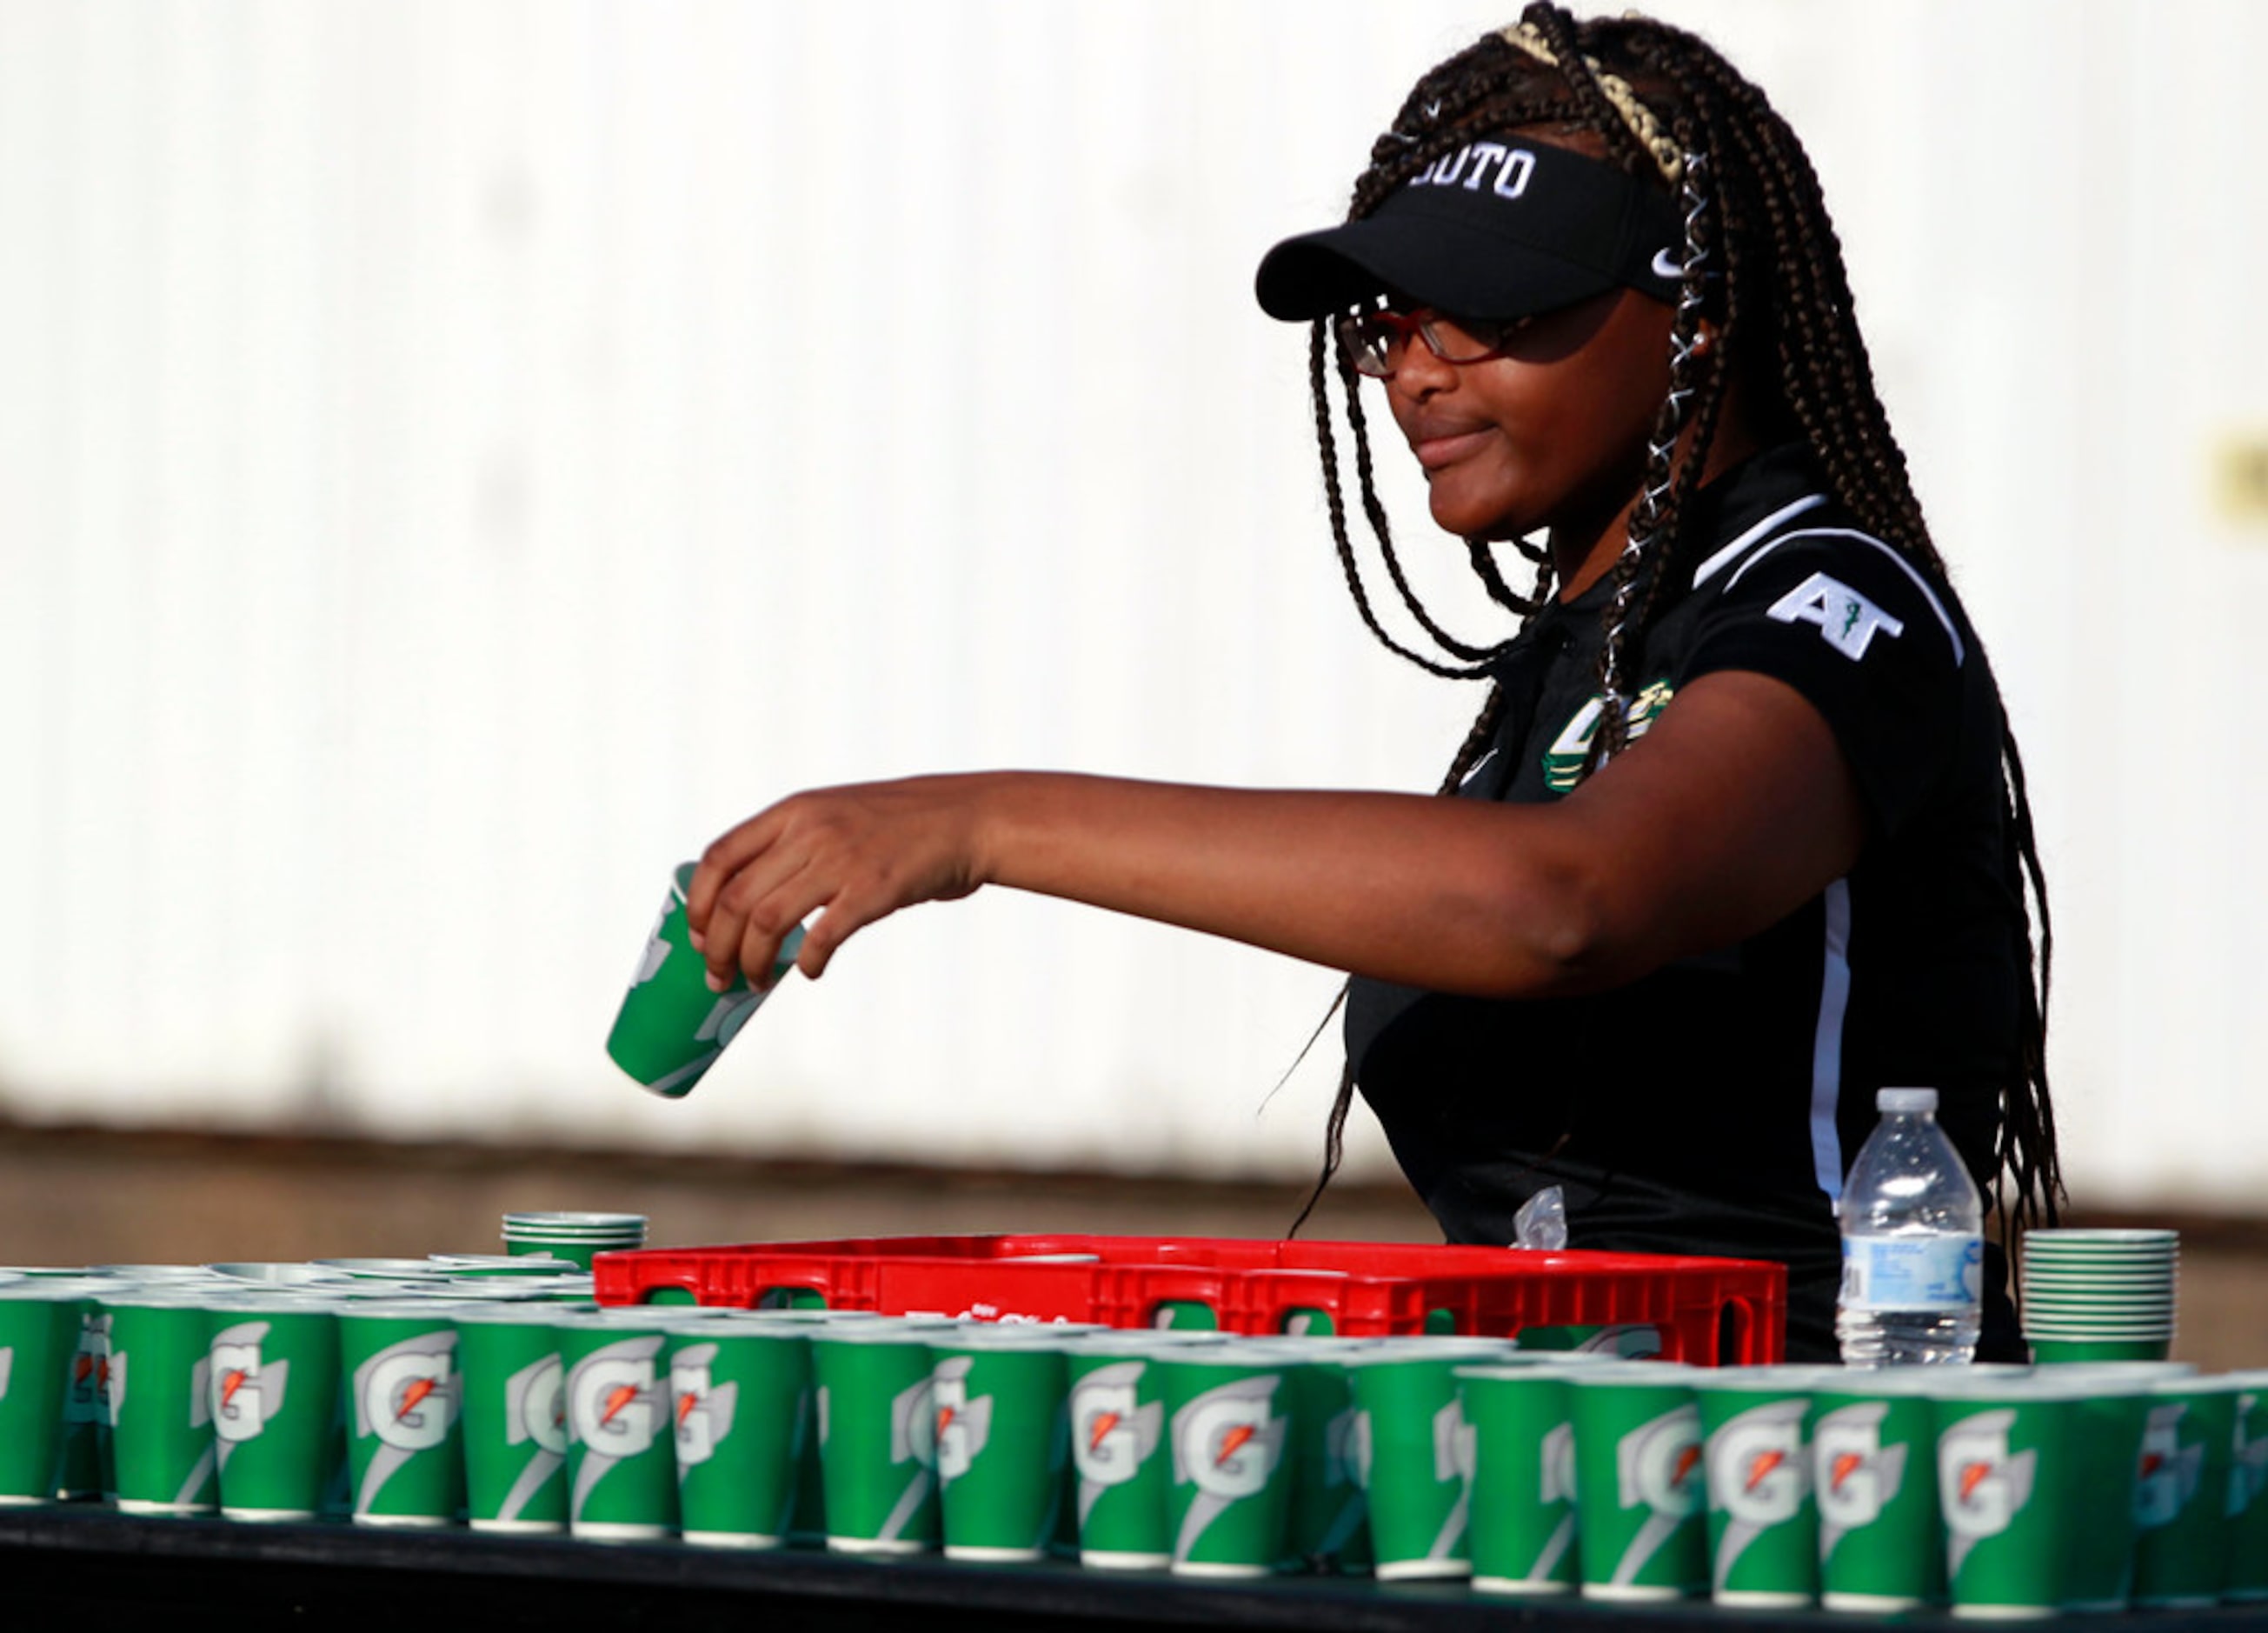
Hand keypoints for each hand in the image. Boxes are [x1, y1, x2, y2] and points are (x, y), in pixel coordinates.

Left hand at [683, 775, 995, 988]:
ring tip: (756, 982)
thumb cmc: (902, 825)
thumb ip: (795, 845)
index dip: (700, 904)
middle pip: (737, 900)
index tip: (699, 936)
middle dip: (719, 949)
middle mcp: (810, 831)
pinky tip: (812, 972)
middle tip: (719, 978)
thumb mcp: (836, 814)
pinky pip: (823, 937)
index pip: (720, 857)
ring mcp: (841, 859)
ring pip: (767, 922)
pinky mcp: (873, 889)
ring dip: (754, 962)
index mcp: (793, 811)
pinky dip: (810, 962)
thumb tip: (753, 901)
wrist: (967, 819)